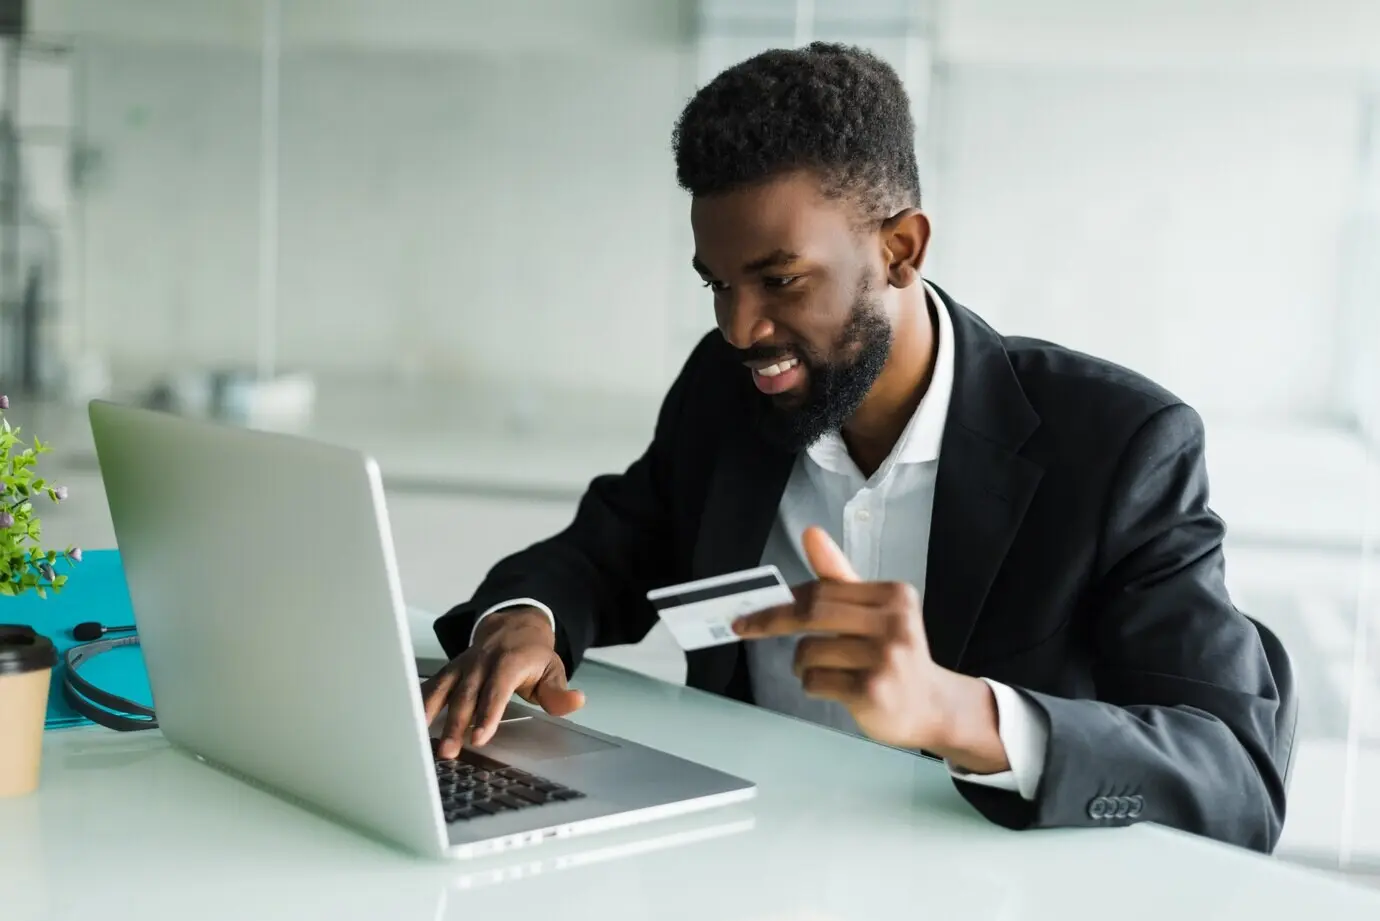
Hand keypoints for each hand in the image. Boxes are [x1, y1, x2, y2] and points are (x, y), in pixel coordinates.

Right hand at [421, 606, 584, 758]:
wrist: (512, 625)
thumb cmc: (532, 655)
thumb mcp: (552, 669)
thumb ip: (559, 692)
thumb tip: (577, 701)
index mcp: (509, 661)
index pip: (497, 689)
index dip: (488, 713)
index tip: (479, 737)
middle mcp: (482, 661)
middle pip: (467, 695)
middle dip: (456, 723)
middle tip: (448, 750)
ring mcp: (462, 664)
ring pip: (444, 689)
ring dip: (430, 713)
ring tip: (418, 736)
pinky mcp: (449, 670)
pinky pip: (432, 685)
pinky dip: (418, 702)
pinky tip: (406, 722)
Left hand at [732, 527, 1006, 771]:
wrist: (931, 707)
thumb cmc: (894, 654)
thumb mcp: (873, 610)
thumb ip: (840, 576)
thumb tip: (811, 533)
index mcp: (894, 597)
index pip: (823, 589)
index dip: (783, 598)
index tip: (752, 608)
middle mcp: (893, 624)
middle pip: (812, 613)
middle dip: (772, 620)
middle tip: (747, 627)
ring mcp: (884, 659)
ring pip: (809, 651)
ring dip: (801, 663)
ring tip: (822, 669)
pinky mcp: (871, 691)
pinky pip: (815, 680)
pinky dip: (811, 684)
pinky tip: (834, 687)